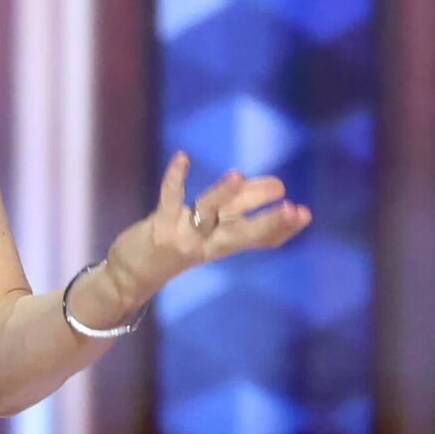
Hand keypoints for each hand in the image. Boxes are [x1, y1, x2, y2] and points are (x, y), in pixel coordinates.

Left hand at [100, 151, 312, 308]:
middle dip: (269, 221)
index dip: (282, 229)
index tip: (305, 215)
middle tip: (295, 210)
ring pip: (208, 213)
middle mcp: (207, 242)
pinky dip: (175, 177)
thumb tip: (263, 185)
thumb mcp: (208, 231)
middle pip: (243, 232)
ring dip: (222, 195)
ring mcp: (184, 235)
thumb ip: (233, 209)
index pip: (259, 239)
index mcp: (222, 244)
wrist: (129, 275)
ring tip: (238, 176)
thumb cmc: (174, 245)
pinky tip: (182, 157)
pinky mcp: (160, 227)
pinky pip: (169, 199)